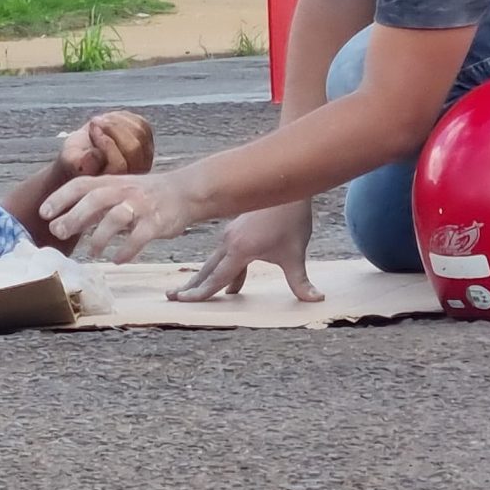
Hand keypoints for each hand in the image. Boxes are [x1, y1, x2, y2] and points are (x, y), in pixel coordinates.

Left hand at [40, 170, 210, 263]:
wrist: (185, 192)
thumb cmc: (143, 196)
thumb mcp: (116, 192)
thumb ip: (91, 206)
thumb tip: (60, 224)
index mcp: (110, 182)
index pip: (81, 185)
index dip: (60, 197)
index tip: (43, 213)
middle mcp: (123, 191)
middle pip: (95, 199)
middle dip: (74, 216)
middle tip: (58, 232)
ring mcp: (141, 205)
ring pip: (116, 217)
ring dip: (100, 236)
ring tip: (91, 252)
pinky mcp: (157, 222)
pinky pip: (140, 236)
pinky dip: (127, 250)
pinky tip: (117, 260)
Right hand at [57, 111, 154, 178]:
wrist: (83, 154)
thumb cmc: (75, 160)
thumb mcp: (69, 160)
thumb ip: (78, 161)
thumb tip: (95, 154)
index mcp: (114, 184)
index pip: (119, 165)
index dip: (106, 145)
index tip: (92, 129)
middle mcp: (134, 175)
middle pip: (133, 148)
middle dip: (113, 129)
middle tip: (95, 121)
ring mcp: (144, 160)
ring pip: (139, 133)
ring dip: (117, 122)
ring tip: (100, 121)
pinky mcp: (147, 144)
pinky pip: (142, 124)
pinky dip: (125, 118)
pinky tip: (109, 120)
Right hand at [168, 201, 322, 302]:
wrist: (288, 188)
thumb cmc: (291, 220)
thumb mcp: (296, 254)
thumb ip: (301, 281)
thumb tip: (317, 299)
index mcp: (240, 250)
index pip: (217, 278)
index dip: (200, 292)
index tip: (183, 301)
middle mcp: (229, 242)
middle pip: (207, 270)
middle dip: (191, 286)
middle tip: (171, 296)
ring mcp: (231, 235)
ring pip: (214, 262)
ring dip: (204, 278)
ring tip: (190, 291)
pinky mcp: (236, 230)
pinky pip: (224, 255)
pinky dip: (221, 269)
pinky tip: (233, 283)